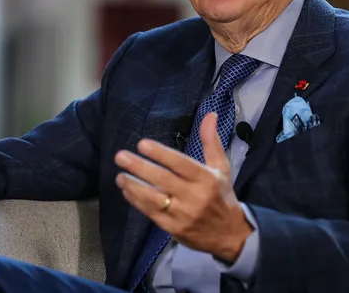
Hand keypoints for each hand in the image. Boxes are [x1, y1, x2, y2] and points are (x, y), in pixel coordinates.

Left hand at [115, 113, 252, 262]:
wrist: (229, 234)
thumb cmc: (221, 195)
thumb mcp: (221, 168)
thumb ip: (211, 141)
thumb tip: (209, 114)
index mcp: (206, 179)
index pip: (181, 164)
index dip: (161, 154)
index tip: (142, 144)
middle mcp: (194, 196)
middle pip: (163, 180)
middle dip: (139, 167)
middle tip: (120, 156)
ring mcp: (182, 214)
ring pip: (153, 198)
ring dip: (133, 186)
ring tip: (120, 176)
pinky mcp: (173, 228)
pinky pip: (151, 213)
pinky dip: (137, 201)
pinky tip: (127, 191)